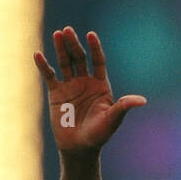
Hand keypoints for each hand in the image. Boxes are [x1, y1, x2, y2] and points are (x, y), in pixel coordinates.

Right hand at [33, 27, 145, 154]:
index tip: (91, 35)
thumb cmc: (99, 135)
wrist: (79, 148)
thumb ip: (124, 107)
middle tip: (67, 30)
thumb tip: (142, 101)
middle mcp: (85, 82)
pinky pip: (49, 75)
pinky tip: (38, 54)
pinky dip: (43, 65)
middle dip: (74, 44)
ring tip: (57, 34)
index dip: (95, 48)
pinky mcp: (56, 93)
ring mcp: (70, 86)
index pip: (97, 61)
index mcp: (100, 85)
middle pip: (80, 58)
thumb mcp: (112, 120)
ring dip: (60, 48)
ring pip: (65, 63)